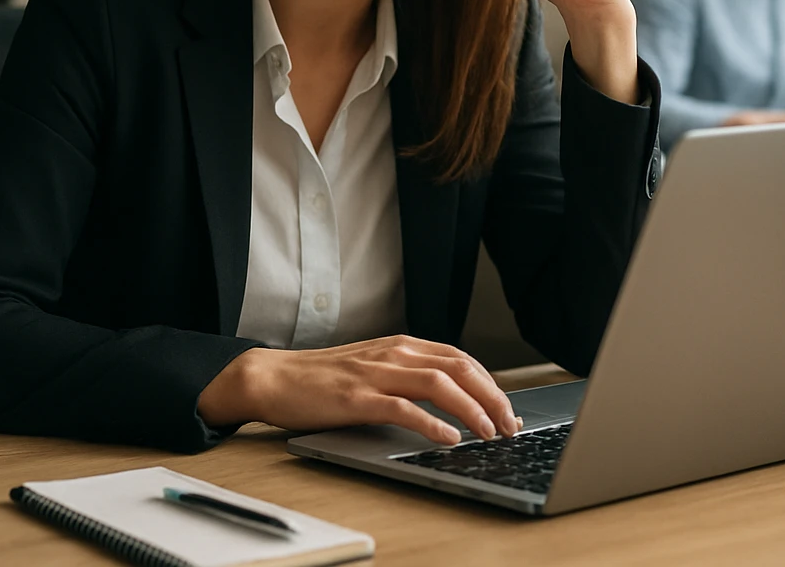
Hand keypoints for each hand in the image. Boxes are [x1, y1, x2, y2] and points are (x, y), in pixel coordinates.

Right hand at [196, 336, 519, 445]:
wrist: (275, 377)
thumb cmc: (323, 378)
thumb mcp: (374, 367)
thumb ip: (408, 375)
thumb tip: (450, 399)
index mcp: (401, 346)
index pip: (461, 359)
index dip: (490, 384)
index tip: (507, 409)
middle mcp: (394, 353)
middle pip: (459, 368)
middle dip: (492, 397)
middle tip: (510, 425)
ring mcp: (375, 373)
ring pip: (439, 384)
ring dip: (471, 410)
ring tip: (489, 433)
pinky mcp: (357, 397)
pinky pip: (402, 407)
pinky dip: (430, 423)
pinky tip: (448, 438)